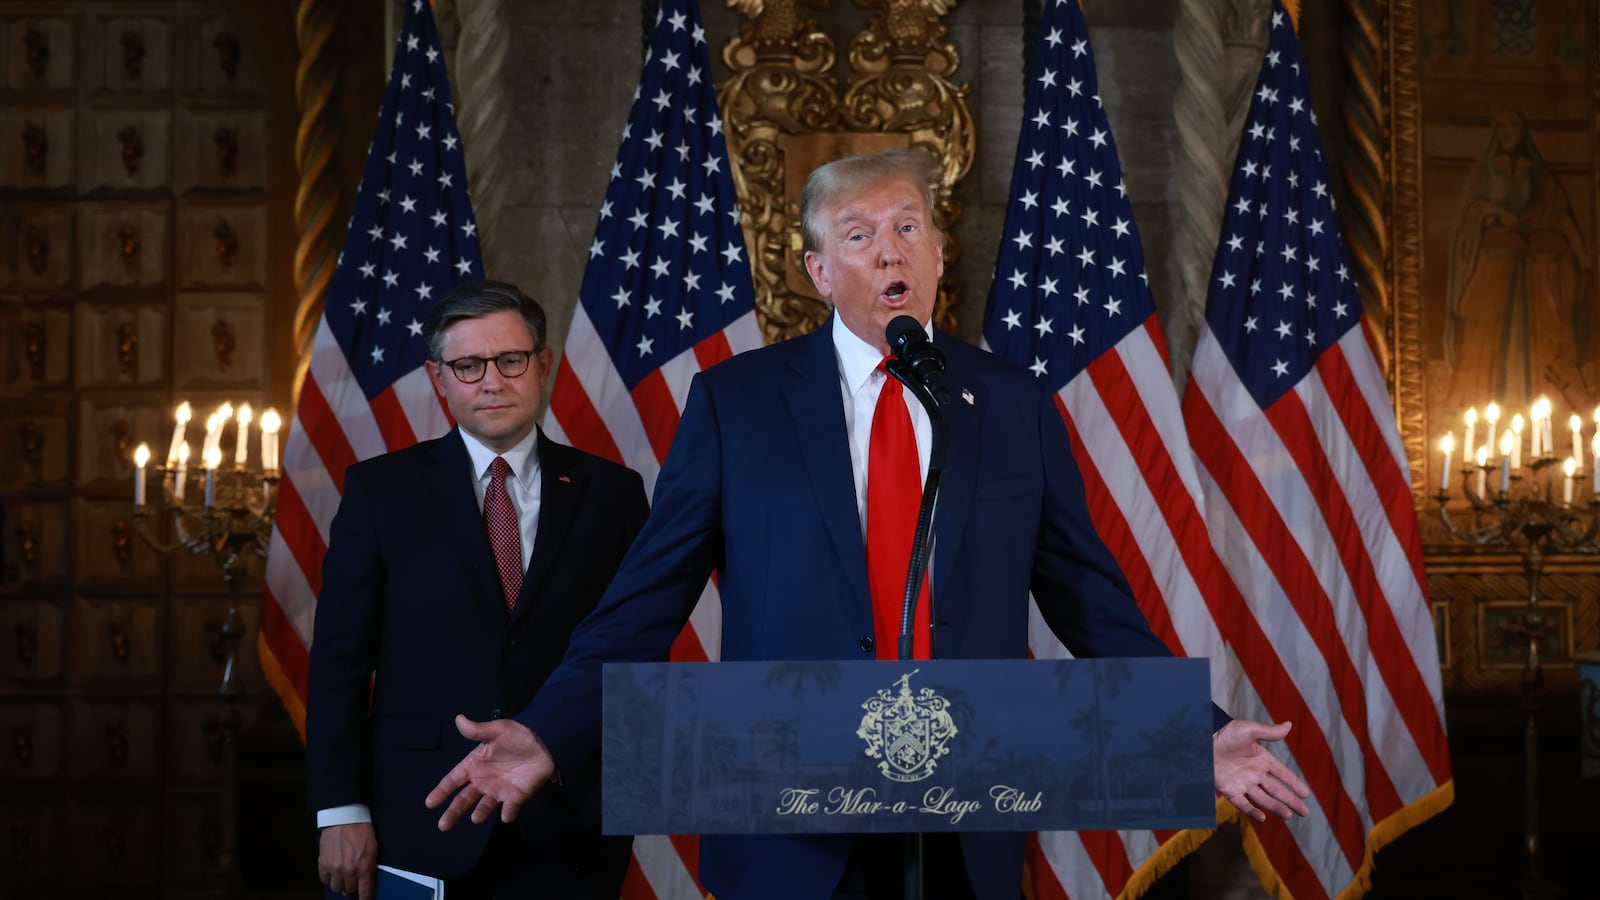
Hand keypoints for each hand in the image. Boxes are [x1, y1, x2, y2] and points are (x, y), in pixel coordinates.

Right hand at [318, 822, 376, 898]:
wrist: (345, 817)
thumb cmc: (362, 831)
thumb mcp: (374, 849)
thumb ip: (370, 867)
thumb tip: (367, 881)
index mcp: (364, 868)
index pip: (365, 893)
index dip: (365, 898)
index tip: (364, 899)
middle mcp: (349, 871)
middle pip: (348, 891)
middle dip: (352, 887)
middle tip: (353, 881)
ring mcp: (335, 868)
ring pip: (336, 887)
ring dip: (340, 883)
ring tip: (343, 875)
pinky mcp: (323, 863)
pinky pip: (324, 880)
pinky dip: (329, 877)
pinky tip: (333, 870)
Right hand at [425, 715, 554, 830]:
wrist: (542, 742)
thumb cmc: (515, 736)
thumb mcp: (496, 730)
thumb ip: (478, 730)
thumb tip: (459, 719)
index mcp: (474, 766)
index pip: (453, 780)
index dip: (441, 791)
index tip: (429, 803)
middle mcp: (482, 782)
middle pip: (464, 799)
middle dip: (454, 812)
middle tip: (443, 825)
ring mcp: (499, 790)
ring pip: (485, 806)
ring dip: (480, 813)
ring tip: (476, 818)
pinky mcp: (516, 796)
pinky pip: (511, 807)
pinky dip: (508, 813)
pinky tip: (506, 816)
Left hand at [1213, 719, 1311, 822]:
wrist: (1203, 740)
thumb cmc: (1225, 732)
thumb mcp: (1249, 730)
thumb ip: (1269, 732)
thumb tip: (1289, 725)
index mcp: (1262, 759)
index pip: (1283, 774)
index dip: (1294, 783)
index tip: (1306, 794)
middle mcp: (1255, 773)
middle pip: (1277, 790)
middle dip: (1291, 801)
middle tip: (1304, 812)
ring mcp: (1243, 783)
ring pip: (1264, 799)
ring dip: (1276, 808)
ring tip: (1289, 816)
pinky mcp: (1230, 789)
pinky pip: (1243, 803)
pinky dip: (1252, 811)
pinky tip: (1262, 818)